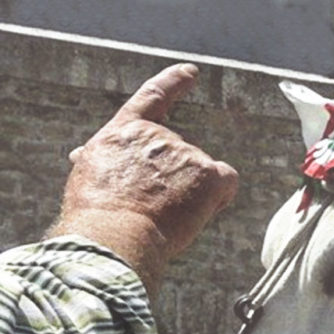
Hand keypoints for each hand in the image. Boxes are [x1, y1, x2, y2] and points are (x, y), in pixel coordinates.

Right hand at [48, 63, 238, 295]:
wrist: (112, 233)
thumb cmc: (98, 215)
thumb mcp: (90, 177)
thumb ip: (103, 161)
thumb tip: (80, 154)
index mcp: (124, 133)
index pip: (153, 98)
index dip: (174, 83)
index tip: (190, 73)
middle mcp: (157, 135)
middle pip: (182, 158)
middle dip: (175, 183)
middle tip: (152, 209)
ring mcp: (185, 151)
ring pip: (201, 176)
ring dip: (191, 197)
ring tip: (165, 215)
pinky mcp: (207, 172)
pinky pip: (227, 182)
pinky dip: (218, 198)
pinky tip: (199, 210)